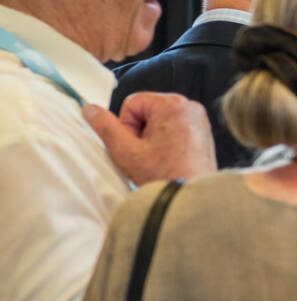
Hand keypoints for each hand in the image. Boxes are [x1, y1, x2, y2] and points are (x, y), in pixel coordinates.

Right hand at [84, 93, 216, 184]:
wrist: (189, 197)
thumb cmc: (165, 176)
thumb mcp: (125, 151)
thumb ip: (105, 127)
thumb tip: (91, 110)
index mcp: (172, 105)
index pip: (131, 103)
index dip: (126, 126)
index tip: (136, 145)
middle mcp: (189, 107)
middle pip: (146, 111)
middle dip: (140, 132)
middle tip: (147, 154)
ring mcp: (198, 119)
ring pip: (159, 120)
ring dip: (152, 138)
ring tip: (159, 158)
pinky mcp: (202, 131)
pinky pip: (173, 128)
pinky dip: (166, 141)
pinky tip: (168, 159)